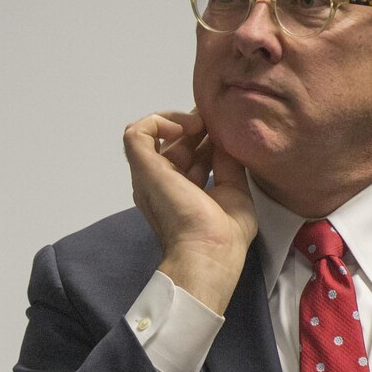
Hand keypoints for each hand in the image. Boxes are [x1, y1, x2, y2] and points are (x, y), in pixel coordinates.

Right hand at [123, 111, 257, 314]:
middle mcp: (162, 183)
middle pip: (174, 142)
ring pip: (153, 134)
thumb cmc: (224, 236)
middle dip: (197, 125)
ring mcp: (150, 176)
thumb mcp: (234, 191)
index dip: (206, 136)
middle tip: (218, 121)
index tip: (227, 131)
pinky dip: (158, 121)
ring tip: (202, 124)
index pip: (188, 153)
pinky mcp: (143, 169)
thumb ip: (228, 164)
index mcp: (181, 191)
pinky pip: (136, 132)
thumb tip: (227, 139)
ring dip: (179, 120)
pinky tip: (185, 127)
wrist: (209, 252)